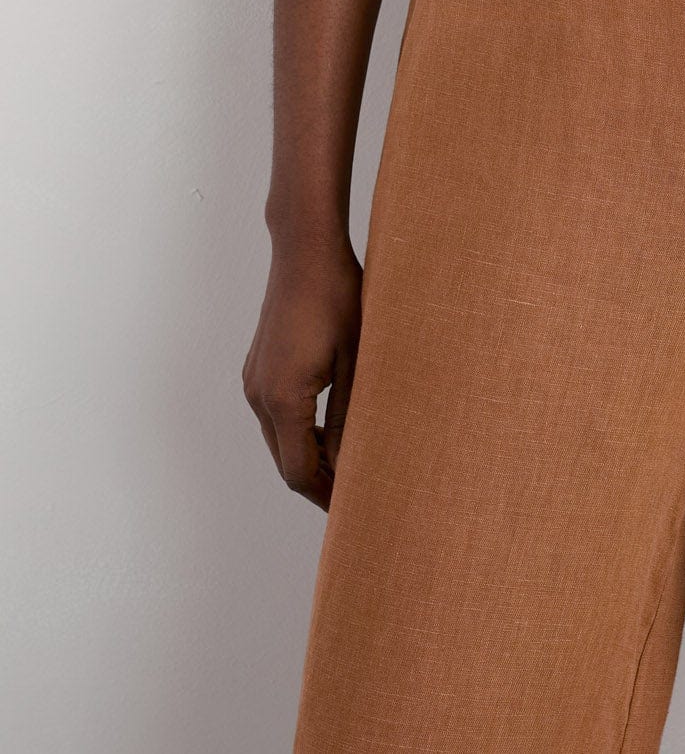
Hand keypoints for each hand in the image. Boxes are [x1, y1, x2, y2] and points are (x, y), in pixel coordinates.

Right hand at [243, 234, 362, 509]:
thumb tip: (353, 464)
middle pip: (285, 461)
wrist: (305, 250)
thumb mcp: (356, 359)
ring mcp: (254, 381)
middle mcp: (259, 395)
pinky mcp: (257, 368)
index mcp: (284, 398)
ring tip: (349, 462)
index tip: (355, 507)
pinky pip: (275, 415)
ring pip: (279, 439)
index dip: (326, 495)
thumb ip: (350, 416)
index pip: (299, 471)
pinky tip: (330, 427)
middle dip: (318, 480)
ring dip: (308, 455)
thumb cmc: (338, 297)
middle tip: (357, 492)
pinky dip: (298, 431)